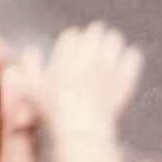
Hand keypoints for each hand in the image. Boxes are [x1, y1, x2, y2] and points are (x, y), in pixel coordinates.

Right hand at [36, 23, 142, 141]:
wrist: (81, 129)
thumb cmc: (53, 110)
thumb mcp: (30, 88)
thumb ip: (28, 65)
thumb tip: (32, 49)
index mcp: (66, 52)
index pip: (72, 35)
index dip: (71, 40)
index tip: (71, 47)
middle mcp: (89, 53)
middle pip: (95, 31)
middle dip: (93, 34)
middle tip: (94, 39)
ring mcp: (109, 64)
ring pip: (115, 39)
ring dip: (111, 40)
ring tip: (110, 46)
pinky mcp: (125, 76)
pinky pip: (133, 56)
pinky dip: (130, 55)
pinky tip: (127, 58)